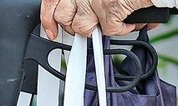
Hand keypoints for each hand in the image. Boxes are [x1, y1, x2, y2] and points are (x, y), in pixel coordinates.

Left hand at [40, 0, 156, 39]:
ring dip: (94, 31)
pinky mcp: (110, 12)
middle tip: (87, 26)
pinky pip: (110, 31)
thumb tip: (103, 10)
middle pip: (64, 18)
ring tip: (106, 25)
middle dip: (74, 26)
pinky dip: (121, 30)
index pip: (51, 2)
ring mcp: (94, 2)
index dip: (49, 18)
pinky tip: (128, 22)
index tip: (51, 28)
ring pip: (82, 28)